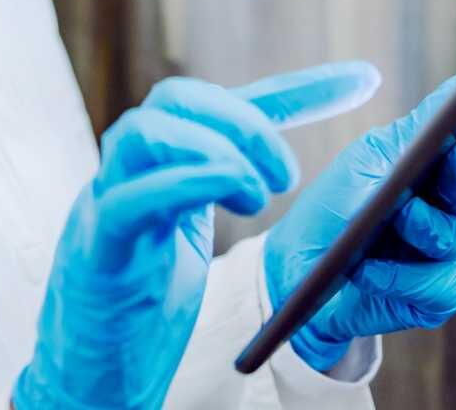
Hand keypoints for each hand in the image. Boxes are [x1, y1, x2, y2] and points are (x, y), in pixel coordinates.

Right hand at [14, 67, 361, 409]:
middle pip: (174, 98)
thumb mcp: (190, 232)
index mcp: (154, 163)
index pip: (220, 102)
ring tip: (259, 196)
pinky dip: (187, 184)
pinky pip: (131, 200)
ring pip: (145, 131)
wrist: (91, 374)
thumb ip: (221, 187)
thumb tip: (281, 165)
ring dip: (217, 151)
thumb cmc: (142, 305)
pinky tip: (235, 198)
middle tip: (286, 176)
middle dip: (244, 122)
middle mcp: (124, 171)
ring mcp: (102, 205)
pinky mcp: (96, 252)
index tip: (364, 81)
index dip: (296, 88)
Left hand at [262, 74, 455, 371]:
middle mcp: (454, 208)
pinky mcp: (439, 294)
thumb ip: (416, 132)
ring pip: (454, 240)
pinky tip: (366, 269)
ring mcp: (452, 252)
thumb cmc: (336, 207)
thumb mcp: (369, 158)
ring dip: (420, 229)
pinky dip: (395, 276)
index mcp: (439, 167)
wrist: (301, 271)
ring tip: (391, 221)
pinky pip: (435, 285)